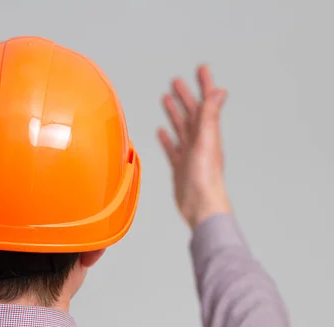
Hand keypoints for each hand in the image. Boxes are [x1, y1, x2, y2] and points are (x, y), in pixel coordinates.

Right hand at [157, 65, 231, 228]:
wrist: (200, 205)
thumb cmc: (205, 177)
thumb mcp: (207, 141)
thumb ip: (210, 116)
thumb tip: (219, 92)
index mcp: (208, 133)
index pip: (206, 103)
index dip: (204, 85)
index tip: (201, 68)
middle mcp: (200, 141)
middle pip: (191, 113)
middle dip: (185, 96)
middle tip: (177, 81)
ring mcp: (189, 153)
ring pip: (181, 128)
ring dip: (174, 113)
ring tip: (166, 99)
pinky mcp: (180, 166)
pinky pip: (172, 147)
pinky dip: (167, 137)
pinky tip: (161, 131)